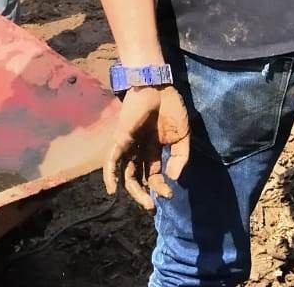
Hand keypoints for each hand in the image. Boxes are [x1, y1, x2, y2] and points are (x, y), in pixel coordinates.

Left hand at [104, 86, 190, 211]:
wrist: (158, 87)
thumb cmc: (171, 108)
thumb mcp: (183, 136)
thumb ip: (180, 157)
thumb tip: (174, 178)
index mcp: (153, 150)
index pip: (154, 175)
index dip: (161, 186)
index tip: (170, 193)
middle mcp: (139, 150)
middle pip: (137, 178)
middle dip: (145, 194)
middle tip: (152, 206)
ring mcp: (129, 145)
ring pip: (126, 173)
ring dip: (133, 190)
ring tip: (145, 202)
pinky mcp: (120, 138)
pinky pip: (111, 159)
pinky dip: (110, 174)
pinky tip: (112, 189)